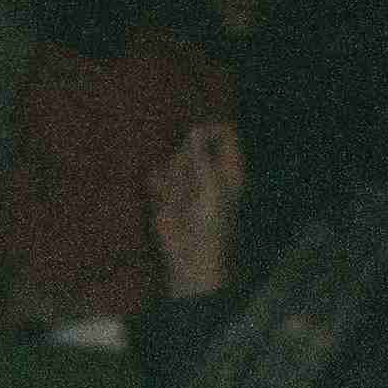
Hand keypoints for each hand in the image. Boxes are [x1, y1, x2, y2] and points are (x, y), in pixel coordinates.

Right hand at [146, 121, 244, 298]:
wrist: (189, 256)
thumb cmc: (210, 226)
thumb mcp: (211, 189)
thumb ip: (202, 158)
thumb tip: (195, 131)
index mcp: (229, 170)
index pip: (225, 134)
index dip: (210, 130)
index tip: (196, 136)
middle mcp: (210, 172)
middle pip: (192, 143)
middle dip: (185, 158)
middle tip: (187, 180)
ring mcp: (188, 180)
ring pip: (174, 158)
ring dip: (172, 176)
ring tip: (178, 199)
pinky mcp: (168, 191)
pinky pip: (157, 174)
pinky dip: (159, 186)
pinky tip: (164, 201)